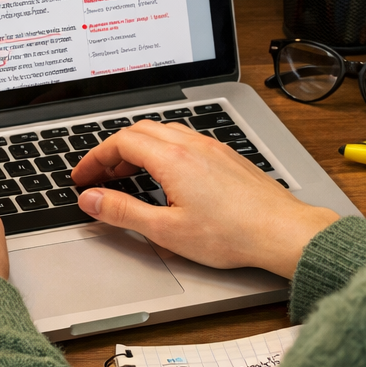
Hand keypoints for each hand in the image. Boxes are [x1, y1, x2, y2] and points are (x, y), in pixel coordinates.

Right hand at [71, 120, 337, 277]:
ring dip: (137, 148)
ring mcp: (211, 148)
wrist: (283, 232)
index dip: (95, 159)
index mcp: (172, 159)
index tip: (83, 177)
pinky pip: (184, 140)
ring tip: (127, 175)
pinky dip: (161, 150)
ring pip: (163, 132)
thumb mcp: (165, 230)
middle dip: (112, 151)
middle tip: (99, 177)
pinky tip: (164, 175)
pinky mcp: (226, 156)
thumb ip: (122, 212)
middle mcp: (191, 145)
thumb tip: (91, 200)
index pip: (120, 143)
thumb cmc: (231, 235)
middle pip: (139, 131)